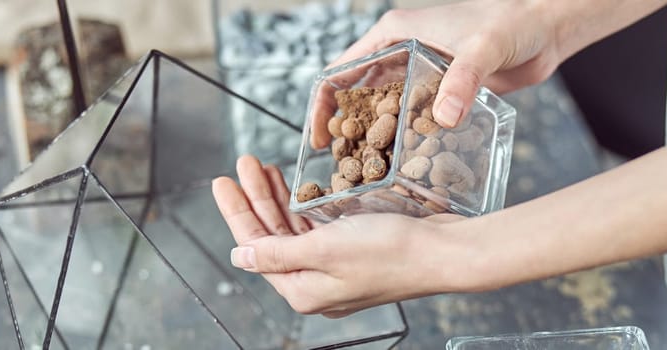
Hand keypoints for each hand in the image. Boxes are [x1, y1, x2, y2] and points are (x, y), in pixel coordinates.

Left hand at [212, 155, 468, 317]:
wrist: (444, 253)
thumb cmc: (391, 252)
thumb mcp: (324, 249)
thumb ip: (278, 253)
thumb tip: (240, 258)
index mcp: (303, 289)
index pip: (255, 248)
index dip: (237, 211)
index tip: (223, 180)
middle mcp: (316, 283)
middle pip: (272, 236)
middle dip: (256, 198)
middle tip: (242, 164)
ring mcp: (336, 268)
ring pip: (294, 229)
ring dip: (278, 198)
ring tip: (264, 167)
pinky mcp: (354, 253)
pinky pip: (317, 228)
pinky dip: (303, 205)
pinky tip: (296, 186)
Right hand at [310, 0, 566, 148]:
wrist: (545, 30)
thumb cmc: (513, 23)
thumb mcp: (483, 48)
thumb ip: (463, 80)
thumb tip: (445, 118)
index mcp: (394, 34)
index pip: (341, 70)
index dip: (324, 105)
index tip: (321, 139)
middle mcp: (400, 54)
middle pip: (357, 97)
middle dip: (347, 132)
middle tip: (341, 169)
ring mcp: (419, 75)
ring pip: (384, 113)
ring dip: (376, 141)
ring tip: (368, 177)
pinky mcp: (440, 93)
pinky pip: (413, 121)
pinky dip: (406, 142)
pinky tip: (405, 168)